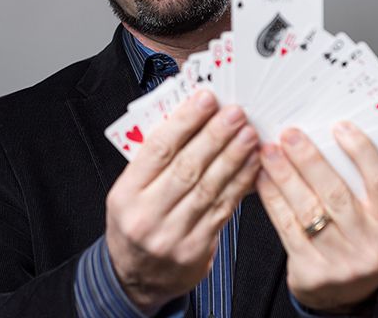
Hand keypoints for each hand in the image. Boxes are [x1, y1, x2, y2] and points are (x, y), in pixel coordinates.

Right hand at [104, 90, 260, 312]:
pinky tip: (251, 166)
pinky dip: (240, 184)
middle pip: (186, 167)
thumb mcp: (129, 194)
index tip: (205, 100)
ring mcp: (173, 234)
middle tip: (236, 113)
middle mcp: (146, 215)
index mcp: (125, 195)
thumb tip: (188, 122)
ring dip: (234, 157)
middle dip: (215, 135)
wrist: (136, 278)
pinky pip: (223, 210)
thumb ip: (153, 164)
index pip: (156, 150)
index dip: (184, 121)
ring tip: (249, 134)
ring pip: (209, 187)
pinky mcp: (198, 249)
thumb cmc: (135, 226)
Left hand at [255, 124, 377, 312]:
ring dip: (283, 175)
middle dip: (309, 159)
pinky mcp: (311, 272)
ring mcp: (341, 262)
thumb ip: (363, 188)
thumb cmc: (360, 242)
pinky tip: (262, 178)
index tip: (340, 127)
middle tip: (289, 134)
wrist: (347, 293)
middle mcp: (371, 246)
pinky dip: (272, 198)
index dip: (362, 152)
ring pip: (307, 209)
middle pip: (336, 193)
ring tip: (268, 151)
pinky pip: (286, 227)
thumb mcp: (377, 219)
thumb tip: (329, 141)